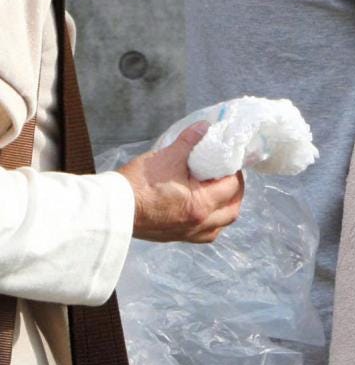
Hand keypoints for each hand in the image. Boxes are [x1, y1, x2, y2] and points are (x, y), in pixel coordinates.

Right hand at [116, 123, 244, 243]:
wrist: (109, 209)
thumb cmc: (138, 184)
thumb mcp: (167, 157)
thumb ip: (190, 141)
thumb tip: (205, 126)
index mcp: (200, 205)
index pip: (232, 187)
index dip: (235, 171)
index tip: (230, 160)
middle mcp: (198, 224)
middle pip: (232, 211)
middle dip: (235, 192)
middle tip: (229, 175)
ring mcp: (185, 234)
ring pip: (219, 226)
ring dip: (224, 209)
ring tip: (219, 191)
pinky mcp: (173, 238)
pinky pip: (202, 234)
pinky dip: (209, 222)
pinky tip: (202, 208)